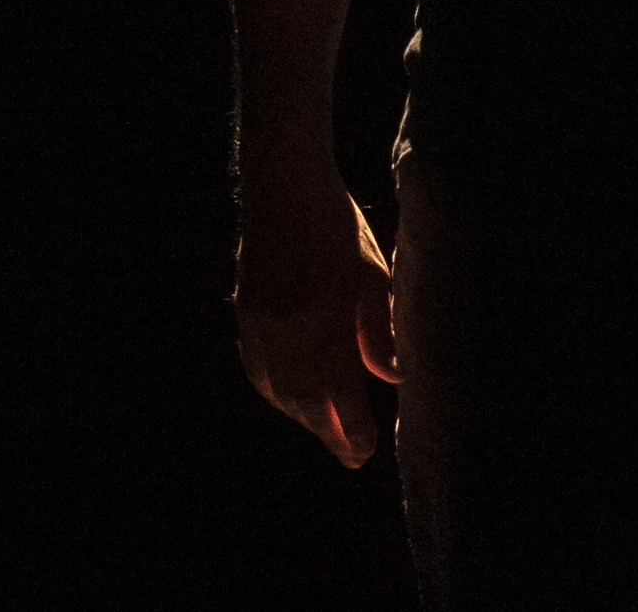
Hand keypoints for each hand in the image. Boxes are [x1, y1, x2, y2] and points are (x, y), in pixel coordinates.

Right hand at [235, 179, 398, 467]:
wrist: (284, 186)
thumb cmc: (336, 225)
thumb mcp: (371, 274)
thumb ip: (379, 331)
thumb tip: (392, 377)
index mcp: (323, 326)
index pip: (338, 399)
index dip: (351, 431)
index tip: (363, 452)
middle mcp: (286, 336)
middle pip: (306, 404)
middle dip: (329, 431)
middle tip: (349, 451)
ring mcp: (259, 329)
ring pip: (280, 392)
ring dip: (304, 414)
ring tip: (326, 426)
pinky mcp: (245, 316)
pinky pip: (259, 371)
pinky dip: (277, 390)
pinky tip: (291, 395)